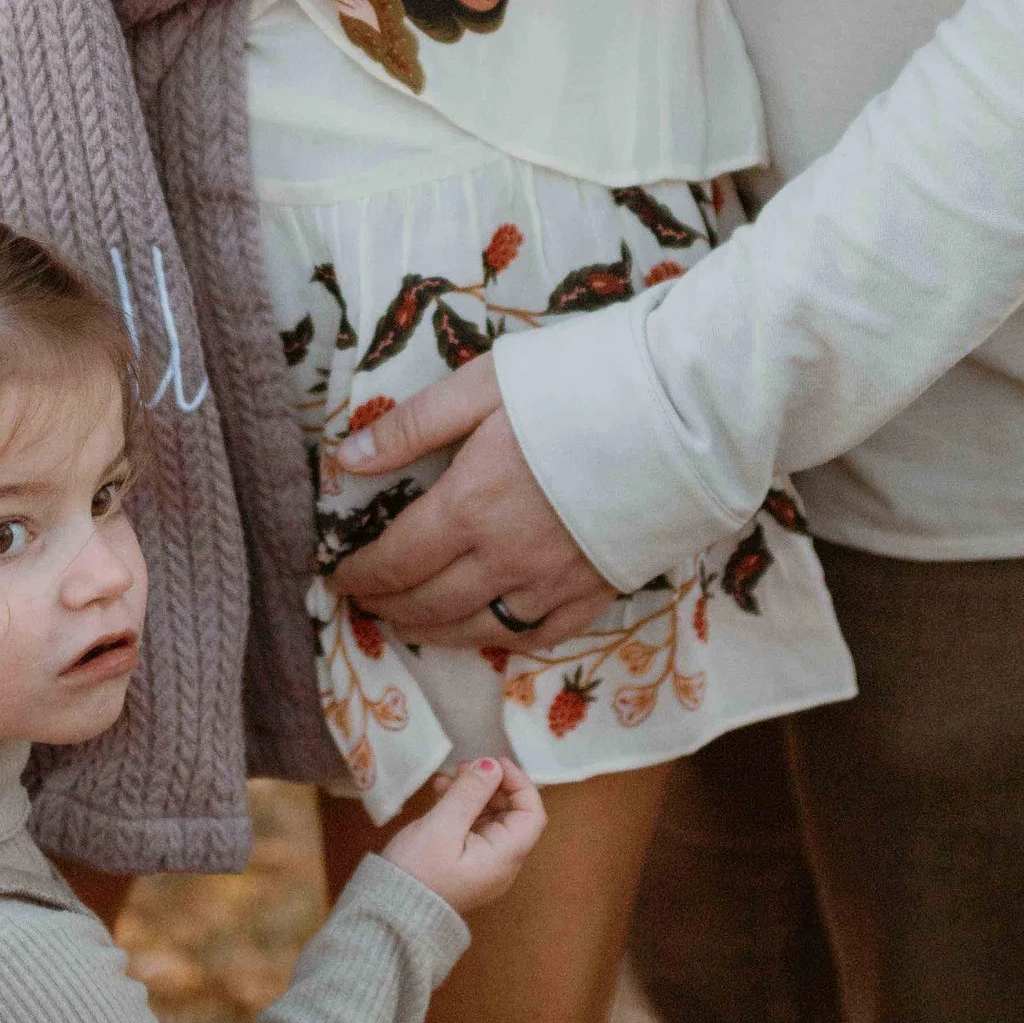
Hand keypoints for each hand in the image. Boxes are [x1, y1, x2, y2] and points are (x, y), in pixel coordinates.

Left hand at [334, 358, 614, 650]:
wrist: (685, 412)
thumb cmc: (581, 382)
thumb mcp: (484, 385)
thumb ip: (413, 426)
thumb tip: (349, 458)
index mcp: (470, 505)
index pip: (396, 559)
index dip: (360, 575)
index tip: (338, 577)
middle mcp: (505, 558)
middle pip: (429, 602)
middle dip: (387, 606)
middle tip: (365, 603)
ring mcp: (554, 583)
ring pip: (477, 629)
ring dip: (433, 631)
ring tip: (409, 624)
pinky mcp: (598, 592)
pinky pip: (537, 636)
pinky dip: (500, 640)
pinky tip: (485, 632)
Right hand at [382, 757, 546, 913]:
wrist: (389, 916)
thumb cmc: (417, 873)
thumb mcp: (442, 826)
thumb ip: (469, 793)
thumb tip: (492, 765)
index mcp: (505, 857)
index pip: (532, 813)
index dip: (518, 782)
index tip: (493, 763)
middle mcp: (501, 862)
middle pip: (511, 813)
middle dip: (490, 785)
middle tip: (461, 768)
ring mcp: (483, 864)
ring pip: (490, 818)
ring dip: (472, 793)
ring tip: (444, 779)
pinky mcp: (464, 864)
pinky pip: (472, 829)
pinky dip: (461, 808)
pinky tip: (440, 793)